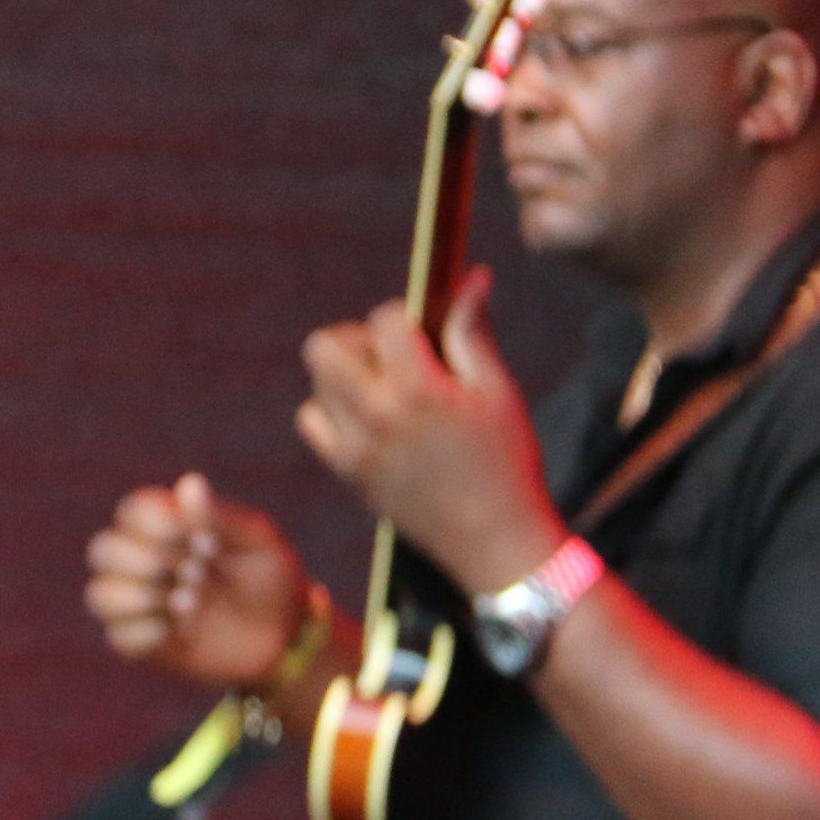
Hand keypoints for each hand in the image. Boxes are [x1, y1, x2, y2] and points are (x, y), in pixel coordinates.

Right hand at [85, 473, 312, 691]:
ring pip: (98, 595)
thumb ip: (218, 517)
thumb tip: (189, 483)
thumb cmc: (270, 578)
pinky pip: (117, 637)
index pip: (131, 513)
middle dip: (146, 562)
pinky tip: (183, 631)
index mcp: (167, 529)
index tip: (206, 543)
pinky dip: (147, 633)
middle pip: (102, 551)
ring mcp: (141, 606)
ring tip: (190, 603)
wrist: (287, 638)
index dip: (158, 526)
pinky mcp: (146, 644)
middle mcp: (145, 563)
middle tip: (196, 574)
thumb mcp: (255, 542)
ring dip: (141, 598)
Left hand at [295, 269, 566, 596]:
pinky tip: (371, 419)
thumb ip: (472, 333)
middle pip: (326, 345)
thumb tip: (470, 277)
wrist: (495, 542)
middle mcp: (375, 416)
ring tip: (388, 390)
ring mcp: (354, 447)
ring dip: (345, 373)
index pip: (383, 320)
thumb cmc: (507, 462)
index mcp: (419, 391)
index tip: (426, 335)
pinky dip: (332, 410)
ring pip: (317, 381)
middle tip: (394, 357)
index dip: (405, 317)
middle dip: (358, 338)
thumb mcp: (498, 391)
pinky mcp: (346, 472)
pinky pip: (313, 421)